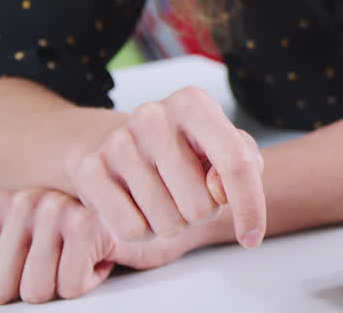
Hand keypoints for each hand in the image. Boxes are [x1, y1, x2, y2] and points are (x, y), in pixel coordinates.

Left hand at [0, 188, 197, 304]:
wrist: (161, 210)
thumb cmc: (97, 230)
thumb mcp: (30, 238)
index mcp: (6, 201)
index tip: (21, 269)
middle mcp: (28, 201)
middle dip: (34, 289)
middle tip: (63, 265)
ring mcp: (59, 211)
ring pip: (35, 291)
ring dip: (65, 285)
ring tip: (85, 258)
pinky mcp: (90, 227)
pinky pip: (69, 286)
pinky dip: (90, 280)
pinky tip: (104, 257)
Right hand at [64, 86, 265, 247]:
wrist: (121, 144)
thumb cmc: (187, 149)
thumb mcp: (226, 147)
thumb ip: (244, 165)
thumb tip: (218, 190)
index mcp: (193, 103)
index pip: (235, 163)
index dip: (250, 207)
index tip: (252, 239)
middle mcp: (153, 115)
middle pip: (201, 203)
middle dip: (202, 213)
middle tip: (188, 194)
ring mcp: (118, 142)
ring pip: (167, 222)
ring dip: (173, 223)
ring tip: (164, 198)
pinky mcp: (90, 171)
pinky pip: (132, 230)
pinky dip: (143, 232)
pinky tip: (139, 208)